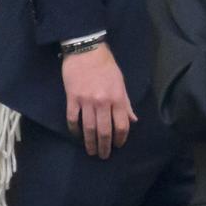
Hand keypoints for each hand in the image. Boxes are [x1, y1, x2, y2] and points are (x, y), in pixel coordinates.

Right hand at [63, 43, 137, 158]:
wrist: (86, 50)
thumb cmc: (106, 65)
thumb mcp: (121, 82)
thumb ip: (126, 103)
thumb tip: (133, 120)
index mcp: (117, 98)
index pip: (121, 125)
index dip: (121, 138)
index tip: (119, 145)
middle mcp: (103, 102)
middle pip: (104, 131)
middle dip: (105, 146)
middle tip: (104, 156)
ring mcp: (86, 101)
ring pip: (88, 128)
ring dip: (90, 143)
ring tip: (91, 151)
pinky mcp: (72, 98)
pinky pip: (72, 119)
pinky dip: (74, 129)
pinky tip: (76, 135)